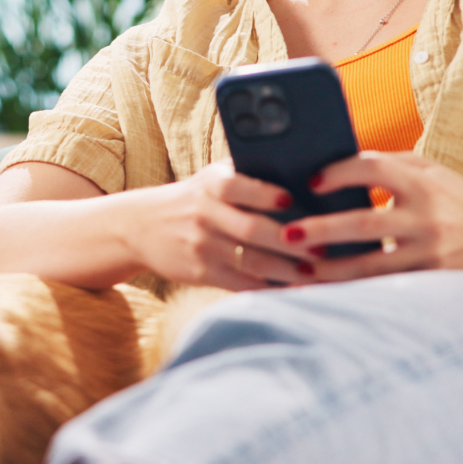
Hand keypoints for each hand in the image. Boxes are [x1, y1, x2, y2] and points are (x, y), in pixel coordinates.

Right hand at [125, 161, 323, 290]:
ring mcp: (201, 246)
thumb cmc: (194, 198)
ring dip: (287, 270)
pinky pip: (240, 284)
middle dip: (290, 241)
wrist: (141, 226)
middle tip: (321, 248)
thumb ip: (247, 174)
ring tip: (314, 273)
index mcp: (211, 184)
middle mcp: (204, 214)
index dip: (266, 194)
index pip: (238, 187)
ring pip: (251, 261)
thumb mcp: (212, 178)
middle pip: (252, 230)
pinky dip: (268, 289)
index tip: (293, 200)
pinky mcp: (200, 272)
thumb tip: (303, 174)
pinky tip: (291, 289)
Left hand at [281, 151, 462, 280]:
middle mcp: (424, 218)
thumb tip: (332, 163)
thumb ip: (386, 164)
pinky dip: (356, 292)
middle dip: (323, 230)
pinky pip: (386, 288)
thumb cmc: (454, 195)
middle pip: (365, 223)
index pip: (373, 170)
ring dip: (331, 270)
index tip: (311, 183)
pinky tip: (327, 295)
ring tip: (297, 271)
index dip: (339, 173)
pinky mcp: (432, 280)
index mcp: (420, 183)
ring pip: (372, 266)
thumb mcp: (427, 169)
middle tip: (288, 233)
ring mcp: (429, 253)